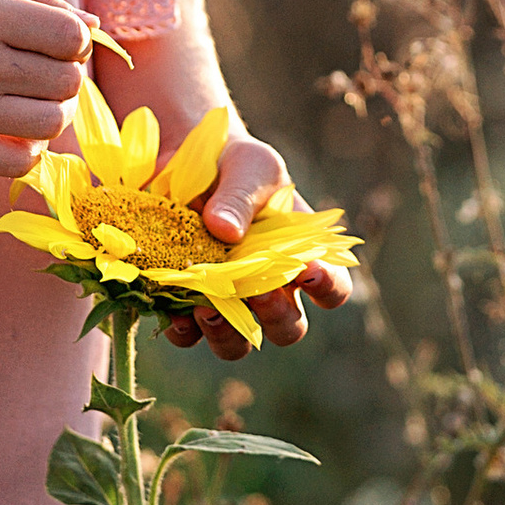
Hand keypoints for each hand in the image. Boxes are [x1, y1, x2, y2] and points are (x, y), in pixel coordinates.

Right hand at [0, 0, 93, 174]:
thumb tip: (93, 27)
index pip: (69, 37)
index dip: (74, 39)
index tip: (54, 39)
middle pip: (66, 81)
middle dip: (66, 74)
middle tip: (42, 69)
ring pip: (50, 123)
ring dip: (53, 113)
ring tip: (31, 100)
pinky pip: (17, 164)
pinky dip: (29, 151)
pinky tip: (13, 131)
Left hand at [163, 125, 352, 359]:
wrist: (182, 160)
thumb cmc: (233, 163)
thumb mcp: (248, 166)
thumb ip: (242, 196)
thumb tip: (224, 231)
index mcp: (299, 255)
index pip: (332, 287)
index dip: (328, 288)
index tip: (308, 271)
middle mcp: (267, 287)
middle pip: (287, 328)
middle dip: (276, 317)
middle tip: (258, 291)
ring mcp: (225, 300)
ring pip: (237, 343)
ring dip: (227, 335)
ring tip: (208, 310)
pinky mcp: (182, 300)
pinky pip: (186, 333)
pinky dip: (181, 328)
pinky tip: (173, 310)